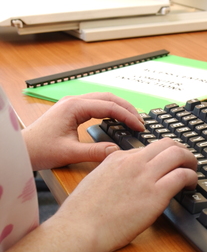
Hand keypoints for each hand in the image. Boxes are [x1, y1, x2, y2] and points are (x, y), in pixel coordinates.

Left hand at [22, 92, 145, 170]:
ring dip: (120, 108)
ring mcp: (72, 104)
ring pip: (103, 99)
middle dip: (128, 109)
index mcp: (74, 107)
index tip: (139, 127)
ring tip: (133, 120)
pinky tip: (117, 120)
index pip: (109, 107)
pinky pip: (96, 105)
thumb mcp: (69, 153)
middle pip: (109, 98)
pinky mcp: (71, 110)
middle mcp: (74, 101)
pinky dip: (110, 110)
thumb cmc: (39, 150)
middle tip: (141, 122)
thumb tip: (118, 151)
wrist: (22, 149)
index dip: (128, 116)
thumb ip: (95, 152)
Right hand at [54, 138, 197, 251]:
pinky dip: (192, 177)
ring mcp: (145, 176)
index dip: (160, 157)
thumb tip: (122, 181)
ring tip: (193, 171)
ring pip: (178, 154)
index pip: (147, 149)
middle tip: (187, 162)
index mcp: (117, 158)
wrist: (79, 229)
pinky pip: (182, 175)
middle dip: (181, 151)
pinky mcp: (156, 193)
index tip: (166, 165)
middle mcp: (133, 162)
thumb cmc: (81, 215)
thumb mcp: (94, 182)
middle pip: (166, 144)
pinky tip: (191, 186)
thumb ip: (110, 175)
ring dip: (190, 160)